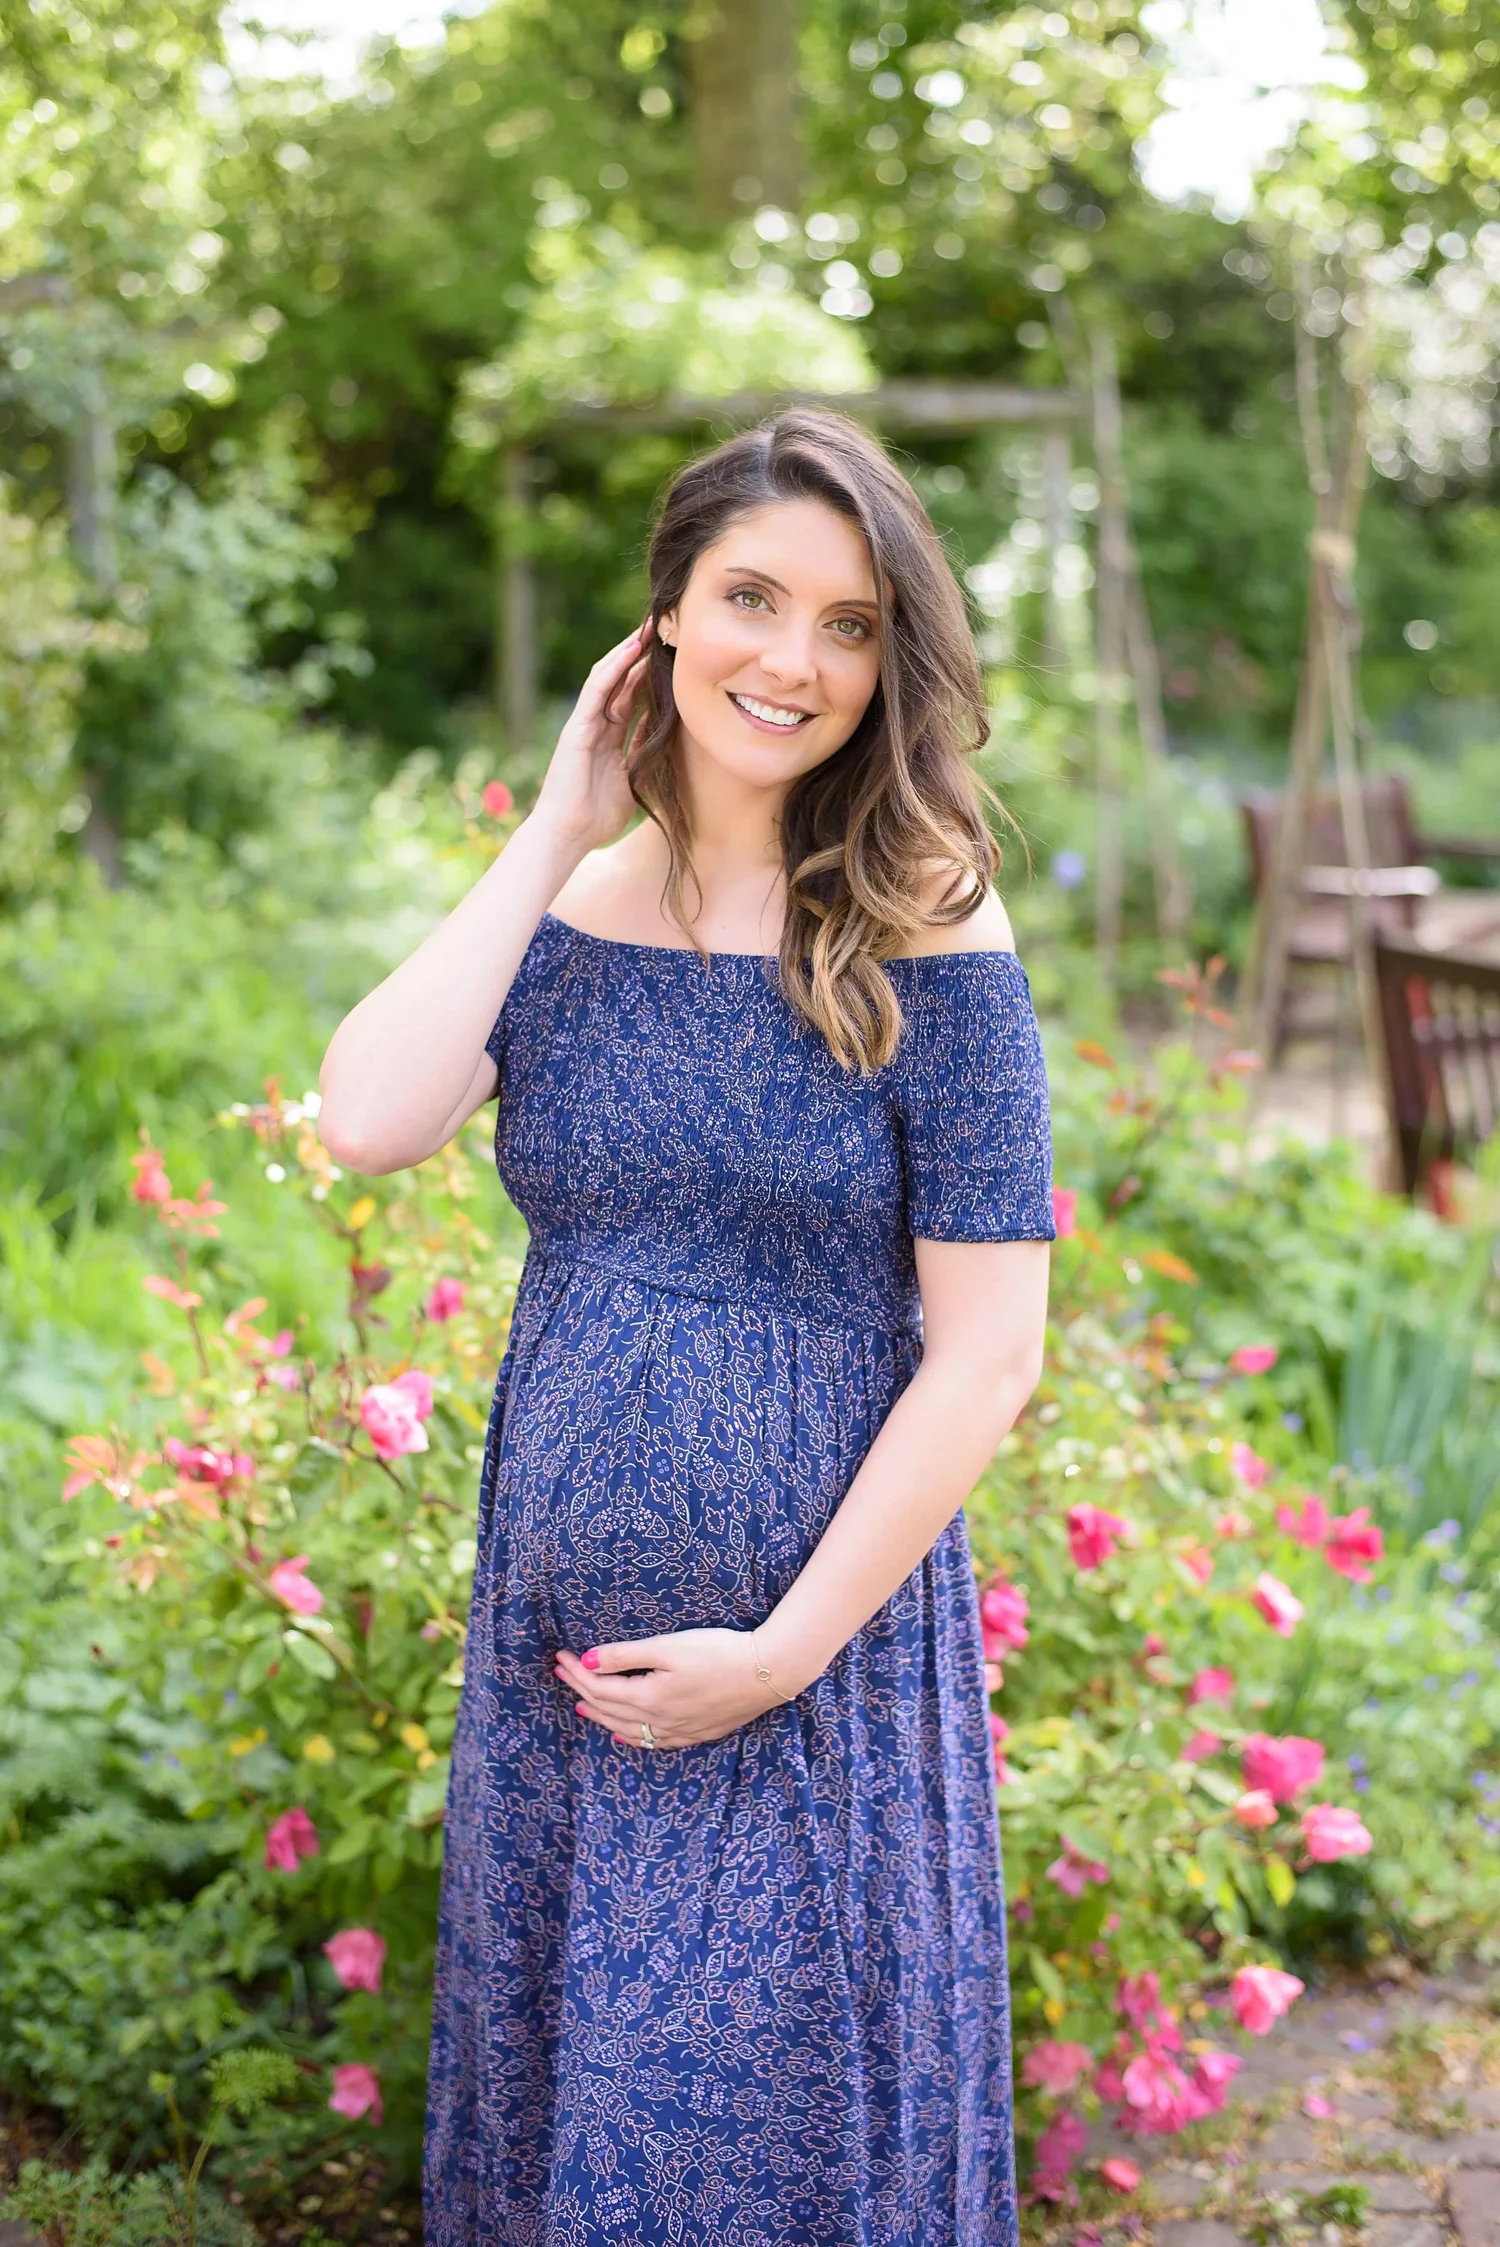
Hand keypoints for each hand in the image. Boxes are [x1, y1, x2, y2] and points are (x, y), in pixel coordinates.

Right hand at [529, 620, 653, 857]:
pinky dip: (613, 668)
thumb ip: (643, 756)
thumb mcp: (632, 783)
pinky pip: (596, 690)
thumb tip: (664, 737)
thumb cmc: (596, 819)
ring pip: (608, 679)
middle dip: (641, 658)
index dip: (650, 680)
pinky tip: (629, 649)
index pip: (632, 701)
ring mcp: (585, 725)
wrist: (567, 835)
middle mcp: (597, 728)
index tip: (672, 661)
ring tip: (648, 630)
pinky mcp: (577, 727)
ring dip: (627, 653)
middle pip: (622, 683)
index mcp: (609, 742)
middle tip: (663, 633)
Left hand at [553, 1626, 789, 1749]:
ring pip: (627, 1729)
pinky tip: (623, 1735)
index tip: (561, 1656)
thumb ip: (626, 1655)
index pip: (600, 1687)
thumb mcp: (669, 1646)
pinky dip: (631, 1737)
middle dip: (581, 1690)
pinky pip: (652, 1742)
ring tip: (581, 1704)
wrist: (768, 1672)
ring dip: (600, 1716)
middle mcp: (659, 1721)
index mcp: (649, 1697)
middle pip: (608, 1708)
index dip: (577, 1672)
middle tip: (561, 1673)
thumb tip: (587, 1662)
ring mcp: (678, 1731)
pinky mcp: (696, 1733)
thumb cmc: (719, 1651)